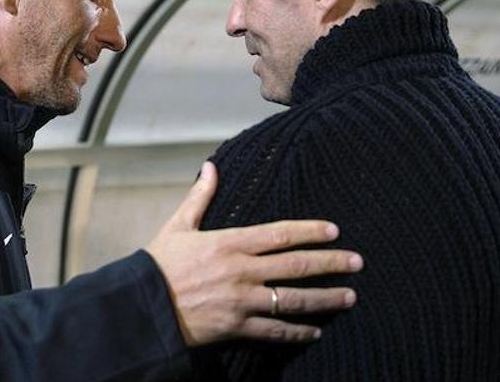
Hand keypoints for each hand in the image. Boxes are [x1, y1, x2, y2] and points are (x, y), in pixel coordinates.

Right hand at [145, 162, 362, 346]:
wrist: (142, 307)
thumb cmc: (159, 264)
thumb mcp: (178, 226)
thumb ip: (200, 197)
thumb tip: (211, 167)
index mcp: (229, 243)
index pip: (279, 234)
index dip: (310, 231)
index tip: (334, 230)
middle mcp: (241, 271)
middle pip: (295, 265)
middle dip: (331, 263)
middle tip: (357, 261)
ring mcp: (241, 301)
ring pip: (293, 299)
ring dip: (325, 298)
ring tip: (350, 296)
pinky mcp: (236, 327)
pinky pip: (274, 331)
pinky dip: (298, 332)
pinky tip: (316, 331)